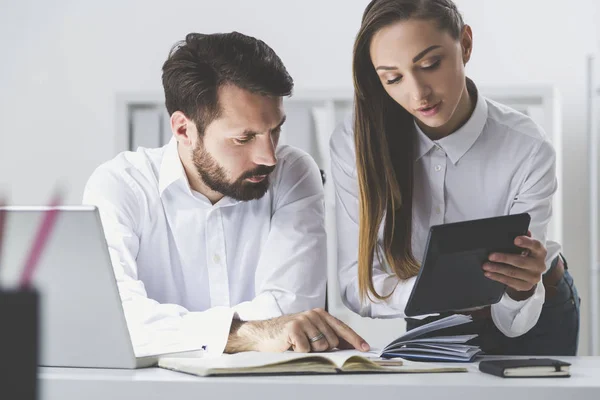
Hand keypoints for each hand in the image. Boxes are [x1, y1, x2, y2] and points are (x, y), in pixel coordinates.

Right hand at [225, 308, 369, 353]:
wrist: (264, 333)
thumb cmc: (289, 335)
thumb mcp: (311, 332)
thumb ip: (328, 336)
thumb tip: (348, 346)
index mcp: (320, 314)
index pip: (342, 328)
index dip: (355, 340)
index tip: (365, 348)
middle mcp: (314, 315)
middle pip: (332, 342)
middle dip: (322, 349)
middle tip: (307, 344)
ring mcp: (304, 320)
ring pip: (320, 347)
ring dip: (310, 351)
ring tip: (298, 344)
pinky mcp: (294, 329)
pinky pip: (306, 350)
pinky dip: (299, 352)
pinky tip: (291, 345)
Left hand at [482, 231, 546, 300]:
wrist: (531, 273)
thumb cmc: (526, 255)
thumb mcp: (526, 246)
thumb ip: (523, 238)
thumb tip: (517, 230)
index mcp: (540, 252)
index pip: (535, 245)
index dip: (526, 242)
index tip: (515, 239)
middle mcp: (539, 265)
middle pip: (521, 261)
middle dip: (504, 258)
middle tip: (490, 256)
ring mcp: (533, 277)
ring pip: (513, 273)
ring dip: (497, 269)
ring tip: (486, 266)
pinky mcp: (526, 286)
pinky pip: (510, 282)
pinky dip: (497, 277)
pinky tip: (489, 274)